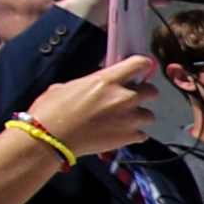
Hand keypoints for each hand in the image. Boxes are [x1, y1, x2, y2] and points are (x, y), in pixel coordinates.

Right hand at [24, 55, 160, 161]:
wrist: (51, 139)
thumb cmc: (53, 110)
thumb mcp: (68, 86)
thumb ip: (88, 84)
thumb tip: (89, 86)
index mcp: (108, 80)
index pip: (140, 64)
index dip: (143, 66)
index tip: (141, 70)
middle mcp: (124, 97)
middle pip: (152, 91)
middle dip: (144, 94)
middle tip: (130, 100)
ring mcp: (129, 118)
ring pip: (149, 115)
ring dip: (139, 116)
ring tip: (124, 120)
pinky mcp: (128, 137)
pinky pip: (142, 134)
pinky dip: (134, 134)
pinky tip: (121, 134)